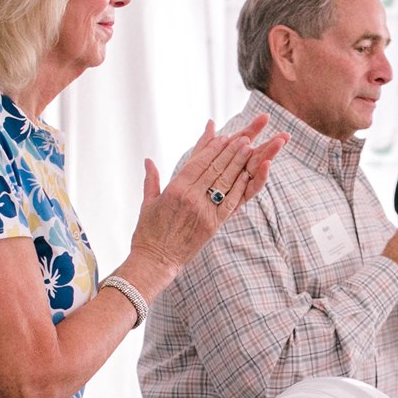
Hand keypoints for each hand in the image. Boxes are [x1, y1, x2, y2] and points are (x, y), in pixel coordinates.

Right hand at [126, 118, 285, 287]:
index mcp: (175, 189)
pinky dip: (240, 187)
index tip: (224, 137)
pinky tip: (248, 175)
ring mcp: (204, 211)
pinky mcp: (213, 225)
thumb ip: (151, 179)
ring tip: (250, 149)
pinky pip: (230, 202)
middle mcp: (191, 197)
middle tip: (244, 137)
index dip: (212, 148)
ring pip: (225, 182)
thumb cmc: (148, 233)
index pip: (198, 162)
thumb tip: (148, 160)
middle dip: (231, 151)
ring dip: (239, 164)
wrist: (156, 261)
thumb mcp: (148, 203)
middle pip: (215, 168)